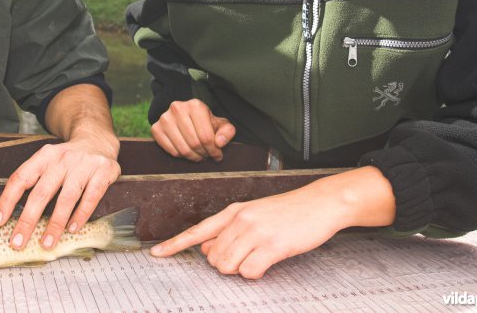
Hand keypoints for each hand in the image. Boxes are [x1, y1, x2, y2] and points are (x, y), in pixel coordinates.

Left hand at [0, 136, 120, 250]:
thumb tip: (13, 215)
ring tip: (46, 243)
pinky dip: (81, 215)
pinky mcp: (103, 171)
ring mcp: (83, 165)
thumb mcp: (47, 161)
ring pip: (66, 198)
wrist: (96, 140)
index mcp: (43, 156)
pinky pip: (90, 197)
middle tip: (18, 242)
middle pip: (41, 193)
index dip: (7, 200)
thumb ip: (34, 181)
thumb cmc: (67, 159)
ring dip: (55, 224)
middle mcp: (61, 159)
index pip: (20, 178)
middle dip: (28, 220)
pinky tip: (72, 229)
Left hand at [150, 167, 396, 278]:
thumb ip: (228, 230)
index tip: (156, 254)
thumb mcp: (253, 215)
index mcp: (233, 212)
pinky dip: (255, 274)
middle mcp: (240, 220)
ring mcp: (256, 232)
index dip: (175, 244)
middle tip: (247, 256)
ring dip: (240, 269)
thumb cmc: (288, 212)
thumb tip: (206, 248)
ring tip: (258, 258)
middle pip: (212, 257)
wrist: (320, 203)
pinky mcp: (273, 245)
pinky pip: (249, 272)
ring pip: (227, 265)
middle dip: (225, 264)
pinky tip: (267, 263)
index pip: (197, 230)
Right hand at [151, 99, 235, 161]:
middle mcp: (178, 108)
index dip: (214, 150)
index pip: (206, 136)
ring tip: (199, 156)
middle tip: (207, 156)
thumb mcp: (219, 123)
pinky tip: (187, 152)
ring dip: (193, 157)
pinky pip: (171, 151)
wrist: (184, 115)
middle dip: (204, 154)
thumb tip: (219, 143)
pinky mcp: (156, 128)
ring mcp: (164, 118)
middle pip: (194, 143)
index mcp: (195, 105)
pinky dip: (181, 156)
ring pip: (182, 149)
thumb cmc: (204, 122)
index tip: (217, 155)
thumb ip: (227, 131)